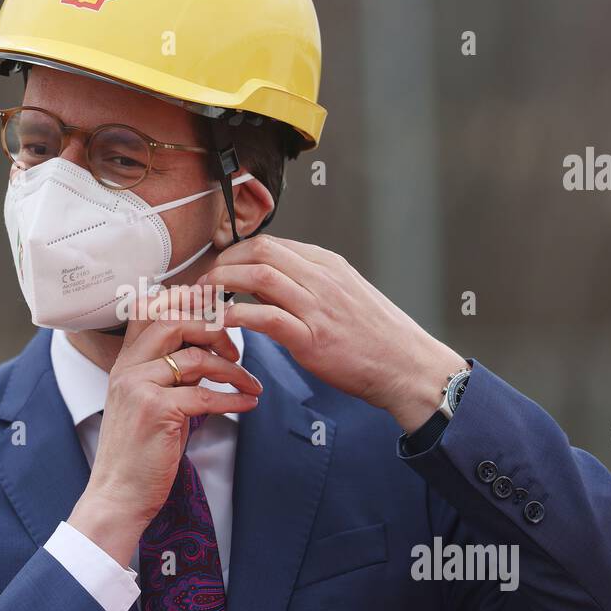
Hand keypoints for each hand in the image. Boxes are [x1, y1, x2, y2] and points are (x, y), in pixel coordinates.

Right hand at [68, 288, 261, 568]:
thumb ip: (172, 372)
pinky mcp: (156, 411)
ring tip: (251, 385)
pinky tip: (249, 403)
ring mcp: (139, 387)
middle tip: (237, 350)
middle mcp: (128, 367)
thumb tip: (210, 351)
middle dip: (214, 328)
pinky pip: (205, 394)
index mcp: (125, 361)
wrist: (118, 494)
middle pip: (174, 320)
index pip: (150, 309)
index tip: (219, 316)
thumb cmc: (140, 452)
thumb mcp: (150, 401)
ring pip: (195, 357)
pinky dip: (234, 397)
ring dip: (233, 370)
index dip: (187, 302)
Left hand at [197, 235, 467, 432]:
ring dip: (223, 285)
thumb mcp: (343, 296)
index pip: (271, 244)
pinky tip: (220, 322)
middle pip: (260, 252)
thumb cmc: (377, 338)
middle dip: (222, 263)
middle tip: (203, 282)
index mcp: (327, 265)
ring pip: (259, 277)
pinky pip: (265, 317)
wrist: (407, 366)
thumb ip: (304, 286)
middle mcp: (321, 278)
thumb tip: (262, 285)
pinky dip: (236, 316)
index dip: (235, 253)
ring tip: (205, 300)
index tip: (217, 269)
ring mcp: (318, 306)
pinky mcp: (313, 338)